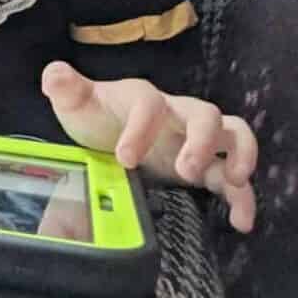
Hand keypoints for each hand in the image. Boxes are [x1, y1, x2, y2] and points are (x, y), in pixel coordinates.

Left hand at [41, 60, 257, 232]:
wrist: (109, 132)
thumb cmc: (96, 115)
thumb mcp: (77, 104)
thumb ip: (65, 88)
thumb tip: (53, 75)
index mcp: (143, 99)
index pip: (150, 103)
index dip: (141, 128)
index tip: (124, 158)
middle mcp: (176, 113)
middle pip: (204, 113)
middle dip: (201, 139)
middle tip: (184, 169)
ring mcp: (195, 138)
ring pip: (234, 132)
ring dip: (240, 154)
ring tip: (233, 180)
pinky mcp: (204, 165)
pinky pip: (232, 176)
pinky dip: (243, 196)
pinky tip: (241, 222)